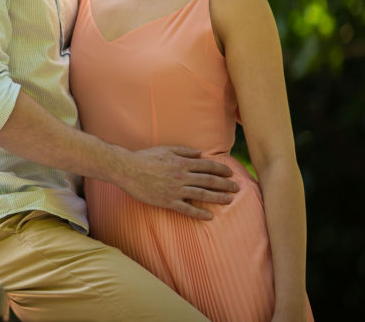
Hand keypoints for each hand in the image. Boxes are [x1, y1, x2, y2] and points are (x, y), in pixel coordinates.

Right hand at [119, 146, 238, 219]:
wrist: (127, 170)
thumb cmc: (145, 157)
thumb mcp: (165, 149)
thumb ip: (184, 151)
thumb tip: (200, 153)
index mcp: (181, 162)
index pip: (207, 166)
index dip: (221, 169)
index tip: (231, 173)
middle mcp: (181, 176)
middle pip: (209, 180)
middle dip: (225, 184)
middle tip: (237, 187)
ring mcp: (175, 189)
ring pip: (202, 194)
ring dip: (218, 197)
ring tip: (230, 200)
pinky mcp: (168, 201)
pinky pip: (186, 209)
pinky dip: (199, 213)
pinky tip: (209, 216)